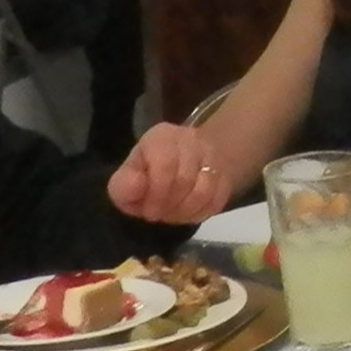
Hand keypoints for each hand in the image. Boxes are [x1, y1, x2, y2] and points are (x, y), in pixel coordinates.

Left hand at [111, 122, 229, 224]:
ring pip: (204, 191)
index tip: (147, 211)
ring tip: (173, 214)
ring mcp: (212, 157)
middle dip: (168, 205)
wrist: (188, 161)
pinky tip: (188, 213)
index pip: (164, 165)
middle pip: (184, 180)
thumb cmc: (151, 170)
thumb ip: (124, 184)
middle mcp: (191, 140)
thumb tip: (133, 188)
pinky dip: (200, 213)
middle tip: (159, 214)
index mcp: (162, 137)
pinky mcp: (226, 176)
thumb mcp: (129, 174)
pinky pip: (216, 201)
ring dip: (185, 211)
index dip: (156, 193)